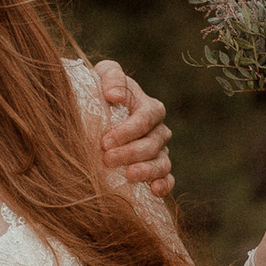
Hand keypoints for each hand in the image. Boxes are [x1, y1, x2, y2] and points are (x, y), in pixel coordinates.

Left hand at [93, 58, 174, 198]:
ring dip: (148, 171)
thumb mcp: (104, 75)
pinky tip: (154, 191)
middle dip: (131, 152)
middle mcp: (159, 131)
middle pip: (153, 144)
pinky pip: (168, 179)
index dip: (127, 131)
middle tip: (107, 158)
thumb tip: (114, 96)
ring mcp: (159, 152)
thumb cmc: (102, 92)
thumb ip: (112, 77)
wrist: (97, 114)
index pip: (146, 119)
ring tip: (129, 175)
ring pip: (162, 163)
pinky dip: (164, 185)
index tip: (105, 141)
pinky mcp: (157, 170)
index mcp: (150, 108)